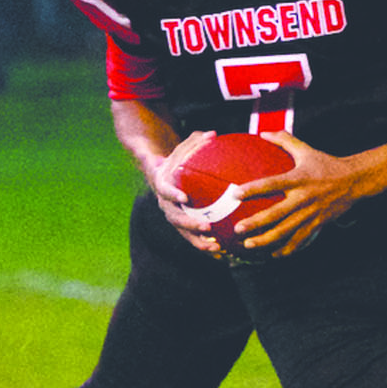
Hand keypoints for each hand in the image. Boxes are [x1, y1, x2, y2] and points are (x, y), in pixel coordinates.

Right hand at [151, 131, 226, 254]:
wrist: (164, 179)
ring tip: (217, 248)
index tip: (185, 197)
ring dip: (199, 242)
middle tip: (208, 226)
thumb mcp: (183, 149)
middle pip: (175, 218)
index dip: (173, 194)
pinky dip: (206, 247)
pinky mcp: (183, 228)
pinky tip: (223, 254)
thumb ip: (195, 142)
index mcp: (163, 186)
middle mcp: (166, 205)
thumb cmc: (177, 160)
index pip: (165, 191)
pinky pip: (193, 240)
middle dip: (191, 224)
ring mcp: (174, 218)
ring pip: (184, 234)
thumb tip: (213, 133)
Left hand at [226, 132, 386, 258]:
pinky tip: (273, 255)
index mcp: (298, 179)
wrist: (355, 181)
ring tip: (248, 246)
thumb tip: (263, 132)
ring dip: (266, 240)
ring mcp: (311, 213)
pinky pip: (300, 239)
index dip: (253, 189)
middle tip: (237, 229)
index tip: (235, 194)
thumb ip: (284, 140)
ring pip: (286, 231)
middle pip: (276, 213)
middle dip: (256, 223)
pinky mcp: (318, 224)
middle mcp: (303, 198)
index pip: (271, 184)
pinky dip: (287, 249)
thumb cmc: (326, 164)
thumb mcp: (306, 150)